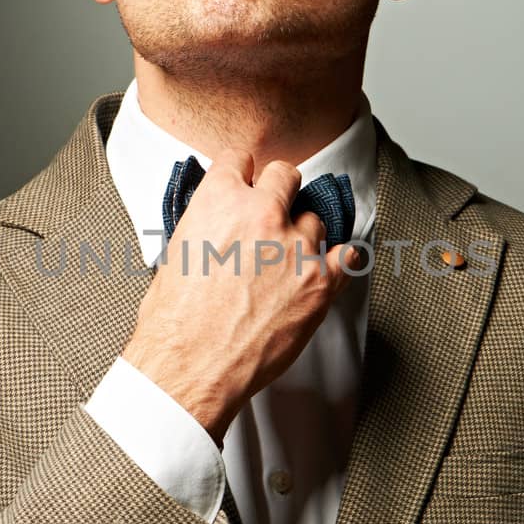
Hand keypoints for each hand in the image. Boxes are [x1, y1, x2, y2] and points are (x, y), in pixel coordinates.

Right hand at [122, 148, 361, 443]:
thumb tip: (218, 221)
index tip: (247, 184)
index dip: (243, 174)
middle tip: (271, 215)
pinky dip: (338, 260)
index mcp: (220, 200)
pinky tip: (327, 267)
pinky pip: (348, 254)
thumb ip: (207, 223)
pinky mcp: (320, 281)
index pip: (240, 159)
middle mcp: (262, 214)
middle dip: (279, 191)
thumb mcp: (176, 252)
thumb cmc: (175, 321)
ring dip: (302, 235)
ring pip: (315, 219)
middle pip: (287, 175)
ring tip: (286, 262)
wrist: (191, 365)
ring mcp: (296, 246)